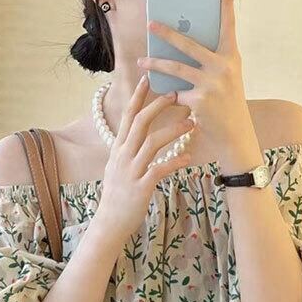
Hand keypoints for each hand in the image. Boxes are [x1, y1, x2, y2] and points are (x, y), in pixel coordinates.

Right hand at [94, 75, 193, 241]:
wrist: (110, 223)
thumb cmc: (118, 195)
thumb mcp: (117, 167)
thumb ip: (127, 150)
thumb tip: (137, 135)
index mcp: (118, 149)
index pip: (128, 116)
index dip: (138, 96)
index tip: (148, 79)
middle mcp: (123, 156)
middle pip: (140, 122)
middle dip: (159, 106)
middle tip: (177, 95)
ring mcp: (131, 171)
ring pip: (152, 143)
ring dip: (173, 130)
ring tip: (191, 124)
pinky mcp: (141, 187)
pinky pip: (159, 170)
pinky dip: (174, 162)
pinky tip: (187, 157)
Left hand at [137, 0, 253, 151]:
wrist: (236, 134)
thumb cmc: (228, 102)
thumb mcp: (226, 77)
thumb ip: (211, 61)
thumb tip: (182, 44)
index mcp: (231, 57)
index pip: (229, 25)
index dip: (226, 3)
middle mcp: (223, 66)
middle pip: (189, 44)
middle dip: (167, 33)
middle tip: (150, 24)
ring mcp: (211, 83)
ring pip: (175, 68)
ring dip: (155, 65)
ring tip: (142, 62)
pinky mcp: (199, 100)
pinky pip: (176, 93)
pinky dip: (169, 96)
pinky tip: (164, 98)